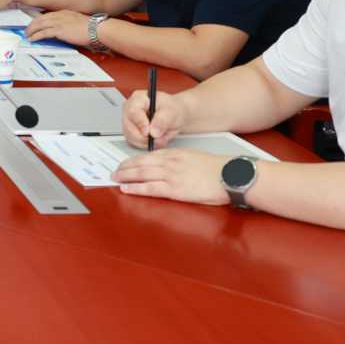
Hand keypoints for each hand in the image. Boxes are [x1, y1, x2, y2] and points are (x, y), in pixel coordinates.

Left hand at [25, 10, 91, 45]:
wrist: (97, 29)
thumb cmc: (91, 28)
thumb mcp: (77, 23)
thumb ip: (68, 25)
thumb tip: (64, 32)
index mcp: (64, 13)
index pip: (47, 14)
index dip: (38, 19)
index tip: (34, 22)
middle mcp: (60, 15)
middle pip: (40, 18)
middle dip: (31, 24)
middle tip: (27, 30)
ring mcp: (59, 22)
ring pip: (39, 24)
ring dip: (31, 30)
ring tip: (27, 35)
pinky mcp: (60, 30)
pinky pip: (43, 33)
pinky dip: (36, 36)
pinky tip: (32, 39)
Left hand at [111, 148, 230, 203]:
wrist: (230, 175)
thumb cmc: (217, 170)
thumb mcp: (195, 158)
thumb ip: (180, 161)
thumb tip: (170, 168)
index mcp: (176, 154)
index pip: (149, 155)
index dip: (134, 160)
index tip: (126, 163)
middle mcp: (170, 162)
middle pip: (141, 163)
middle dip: (125, 167)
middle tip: (115, 171)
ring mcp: (171, 175)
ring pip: (142, 173)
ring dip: (126, 176)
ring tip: (115, 179)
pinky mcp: (175, 189)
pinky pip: (150, 188)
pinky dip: (136, 188)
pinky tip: (126, 188)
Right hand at [121, 88, 187, 149]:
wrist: (173, 117)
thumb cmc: (172, 110)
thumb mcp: (171, 112)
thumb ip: (162, 120)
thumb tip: (153, 132)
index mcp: (138, 99)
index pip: (133, 112)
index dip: (140, 123)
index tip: (148, 132)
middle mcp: (129, 109)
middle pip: (128, 127)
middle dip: (144, 137)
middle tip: (158, 139)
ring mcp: (129, 122)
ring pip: (131, 137)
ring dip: (146, 142)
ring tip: (160, 138)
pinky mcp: (130, 132)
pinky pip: (134, 143)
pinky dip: (146, 144)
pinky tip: (154, 140)